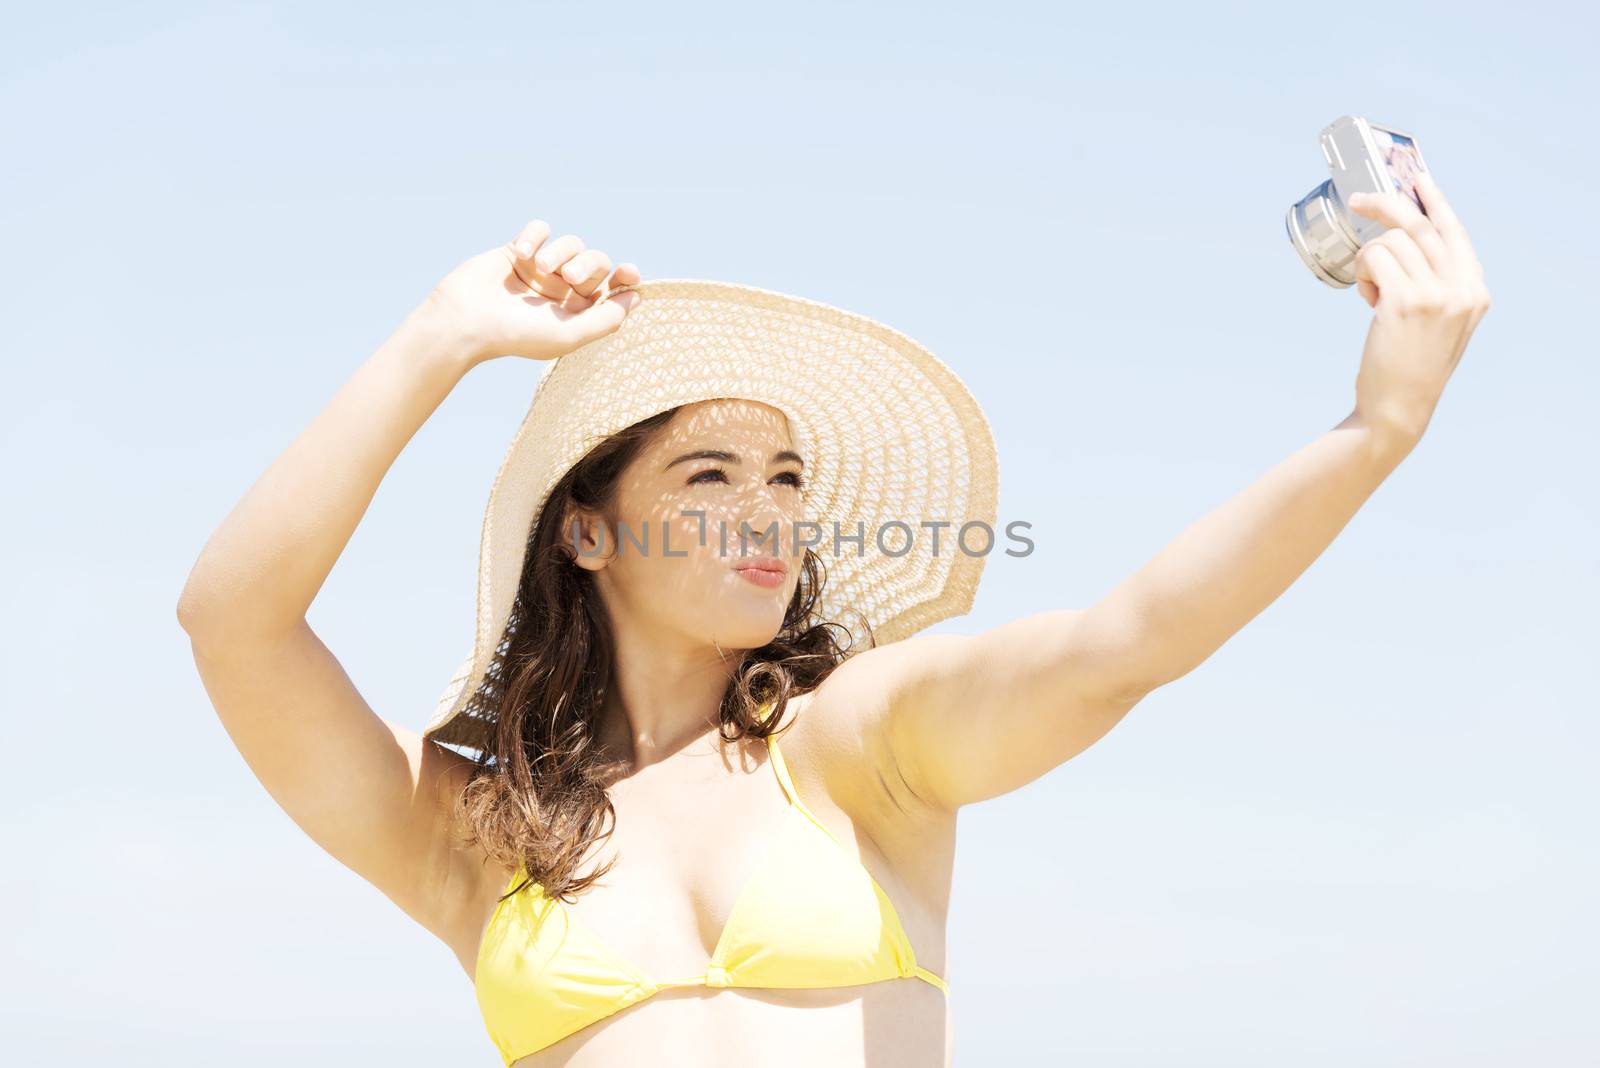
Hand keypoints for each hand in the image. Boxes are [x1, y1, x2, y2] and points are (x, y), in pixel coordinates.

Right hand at [420, 219, 641, 368]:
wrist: (465, 320)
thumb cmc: (516, 335)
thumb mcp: (568, 335)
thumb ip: (606, 319)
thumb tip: (637, 298)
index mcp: (578, 312)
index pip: (613, 289)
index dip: (626, 277)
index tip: (628, 271)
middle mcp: (563, 290)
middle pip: (596, 262)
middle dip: (589, 263)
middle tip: (568, 277)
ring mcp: (541, 270)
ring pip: (570, 243)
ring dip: (559, 251)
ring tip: (539, 266)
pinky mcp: (517, 251)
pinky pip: (540, 229)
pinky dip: (534, 236)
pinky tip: (521, 253)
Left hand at [1345, 172, 1491, 443]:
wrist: (1399, 407)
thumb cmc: (1411, 365)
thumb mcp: (1442, 322)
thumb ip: (1440, 285)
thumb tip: (1409, 241)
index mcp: (1475, 290)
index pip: (1454, 231)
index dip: (1434, 201)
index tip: (1417, 180)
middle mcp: (1462, 288)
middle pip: (1420, 225)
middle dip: (1385, 205)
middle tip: (1358, 199)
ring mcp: (1436, 293)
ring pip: (1391, 242)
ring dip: (1369, 260)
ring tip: (1371, 292)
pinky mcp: (1404, 301)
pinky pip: (1374, 259)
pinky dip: (1363, 273)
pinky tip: (1367, 298)